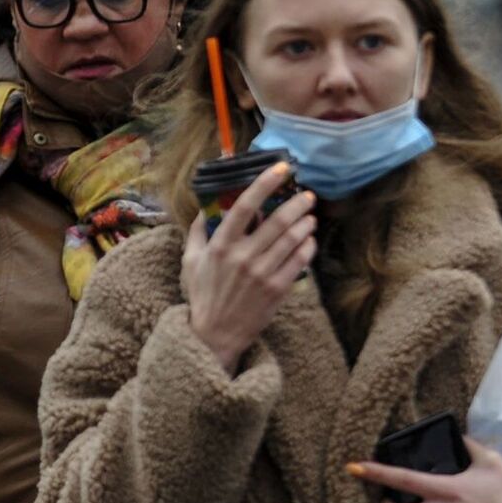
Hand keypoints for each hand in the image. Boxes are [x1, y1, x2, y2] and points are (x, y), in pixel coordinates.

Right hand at [182, 162, 316, 373]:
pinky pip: (300, 261)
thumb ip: (197, 233)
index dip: (264, 183)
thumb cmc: (203, 294)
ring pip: (292, 239)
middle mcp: (242, 256)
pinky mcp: (277, 289)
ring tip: (310, 216)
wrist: (214, 334)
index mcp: (220, 245)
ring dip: (306, 223)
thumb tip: (204, 209)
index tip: (280, 168)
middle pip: (277, 221)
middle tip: (307, 195)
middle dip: (297, 203)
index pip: (245, 206)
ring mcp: (262, 273)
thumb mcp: (190, 261)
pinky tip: (309, 239)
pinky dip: (308, 246)